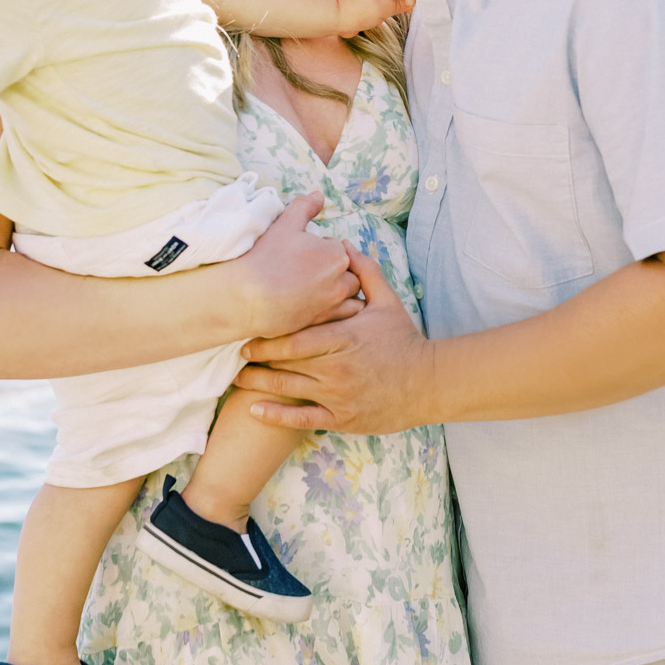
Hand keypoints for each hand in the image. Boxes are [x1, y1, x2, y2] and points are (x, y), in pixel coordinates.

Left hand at [234, 243, 432, 433]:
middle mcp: (337, 368)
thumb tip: (343, 245)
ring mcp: (339, 396)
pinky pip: (302, 419)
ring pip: (288, 390)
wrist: (429, 383)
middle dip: (257, 360)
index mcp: (344, 338)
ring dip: (258, 385)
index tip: (247, 336)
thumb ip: (364, 271)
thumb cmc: (404, 340)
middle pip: (285, 363)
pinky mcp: (343, 419)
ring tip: (237, 380)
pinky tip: (255, 410)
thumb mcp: (387, 301)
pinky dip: (276, 415)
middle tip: (235, 355)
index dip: (266, 339)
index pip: (294, 339)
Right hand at [235, 193, 362, 336]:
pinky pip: (342, 318)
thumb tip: (320, 195)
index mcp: (336, 254)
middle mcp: (341, 280)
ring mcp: (334, 305)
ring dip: (340, 292)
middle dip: (336, 272)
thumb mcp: (285, 224)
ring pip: (350, 297)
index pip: (338, 249)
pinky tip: (320, 308)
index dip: (322, 251)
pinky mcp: (324, 324)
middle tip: (311, 274)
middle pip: (349, 273)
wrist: (246, 297)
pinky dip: (338, 313)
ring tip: (318, 292)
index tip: (306, 256)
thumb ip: (306, 206)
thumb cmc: (265, 258)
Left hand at [332, 0, 414, 37]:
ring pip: (383, 1)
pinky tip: (371, 20)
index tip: (410, 8)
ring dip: (384, 11)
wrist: (333, 19)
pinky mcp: (360, 2)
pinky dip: (376, 13)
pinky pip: (374, 6)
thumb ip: (398, 4)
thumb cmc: (357, 12)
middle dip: (393, 5)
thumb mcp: (382, 9)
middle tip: (392, 14)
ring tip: (376, 18)